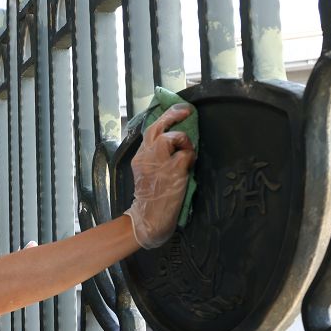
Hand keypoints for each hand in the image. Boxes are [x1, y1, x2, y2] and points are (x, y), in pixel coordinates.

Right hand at [124, 104, 196, 248]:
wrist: (148, 219)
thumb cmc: (150, 200)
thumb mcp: (147, 174)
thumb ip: (156, 159)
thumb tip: (174, 146)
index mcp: (140, 156)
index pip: (150, 131)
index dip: (164, 119)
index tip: (177, 112)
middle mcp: (146, 156)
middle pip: (157, 127)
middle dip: (173, 114)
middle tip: (186, 110)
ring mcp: (159, 163)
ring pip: (171, 137)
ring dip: (183, 140)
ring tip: (187, 150)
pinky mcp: (172, 171)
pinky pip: (186, 154)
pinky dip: (190, 156)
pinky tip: (190, 164)